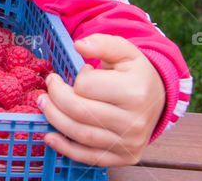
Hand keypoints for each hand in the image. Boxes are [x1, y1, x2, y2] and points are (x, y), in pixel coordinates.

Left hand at [38, 34, 165, 166]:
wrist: (157, 100)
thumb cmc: (134, 73)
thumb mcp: (123, 51)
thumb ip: (101, 43)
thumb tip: (79, 45)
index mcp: (134, 92)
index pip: (87, 87)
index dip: (76, 78)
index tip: (78, 72)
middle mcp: (134, 122)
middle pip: (79, 112)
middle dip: (54, 99)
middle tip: (46, 90)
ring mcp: (129, 143)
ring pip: (80, 134)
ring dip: (54, 119)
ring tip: (44, 105)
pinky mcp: (123, 158)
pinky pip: (89, 157)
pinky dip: (65, 149)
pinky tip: (49, 136)